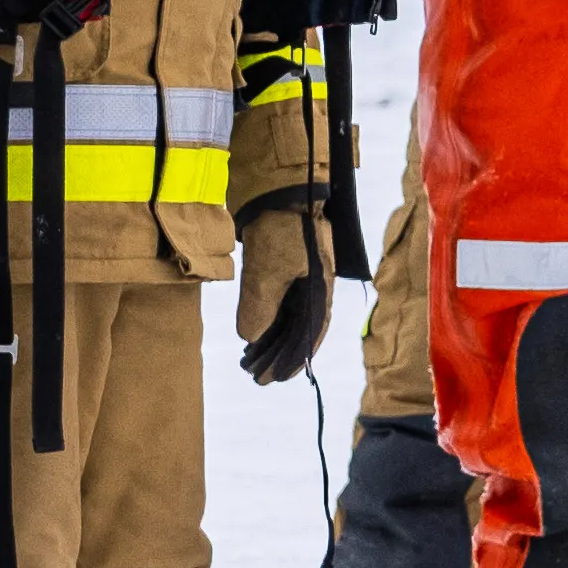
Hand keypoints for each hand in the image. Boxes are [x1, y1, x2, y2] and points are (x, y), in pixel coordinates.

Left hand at [237, 206, 334, 383]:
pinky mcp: (283, 268)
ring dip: (269, 340)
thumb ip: (260, 304)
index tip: (278, 378)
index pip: (311, 333)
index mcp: (320, 288)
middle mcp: (313, 287)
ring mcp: (299, 277)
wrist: (280, 189)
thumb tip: (248, 336)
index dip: (295, 358)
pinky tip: (250, 334)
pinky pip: (277, 303)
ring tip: (249, 360)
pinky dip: (265, 321)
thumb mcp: (268, 267)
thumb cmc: (282, 226)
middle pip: (298, 330)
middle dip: (278, 355)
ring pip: (286, 318)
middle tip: (257, 377)